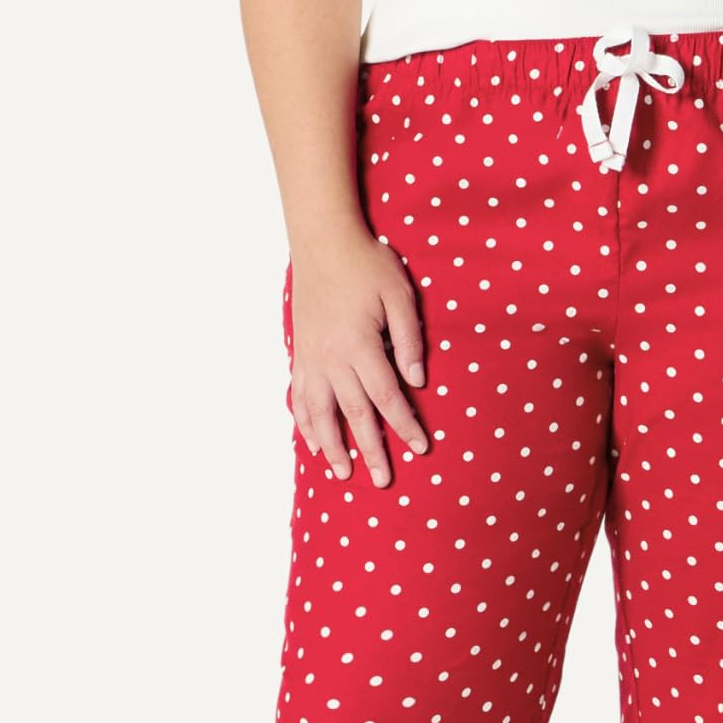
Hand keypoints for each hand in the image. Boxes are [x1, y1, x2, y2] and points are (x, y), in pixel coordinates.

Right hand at [288, 227, 430, 486]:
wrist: (322, 242)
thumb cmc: (367, 264)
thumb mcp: (400, 295)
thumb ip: (410, 340)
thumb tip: (418, 382)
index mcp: (361, 345)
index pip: (388, 397)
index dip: (405, 426)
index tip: (421, 449)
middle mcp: (332, 359)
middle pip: (354, 414)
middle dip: (371, 450)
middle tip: (383, 481)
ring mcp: (311, 358)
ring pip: (321, 413)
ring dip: (333, 446)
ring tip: (344, 473)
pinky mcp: (300, 354)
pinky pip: (300, 397)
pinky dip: (305, 423)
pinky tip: (313, 444)